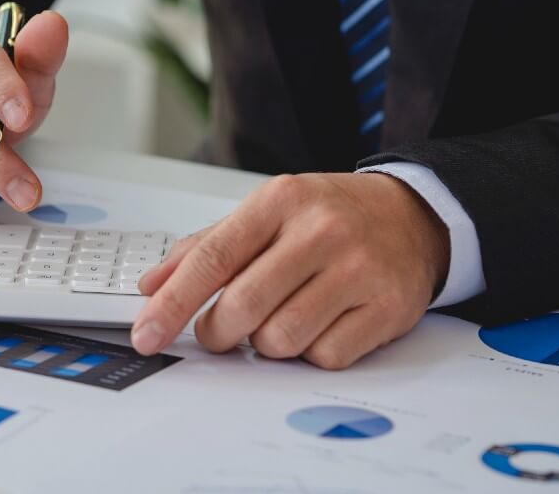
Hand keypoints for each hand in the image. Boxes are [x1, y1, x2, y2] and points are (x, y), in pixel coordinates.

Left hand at [132, 173, 450, 368]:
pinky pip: (325, 357)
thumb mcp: (266, 212)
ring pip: (281, 339)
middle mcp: (320, 231)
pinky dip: (311, 352)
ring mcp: (358, 270)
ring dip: (267, 343)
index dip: (173, 302)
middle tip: (220, 332)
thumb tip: (151, 286)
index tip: (146, 334)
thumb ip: (205, 246)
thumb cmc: (327, 216)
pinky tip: (319, 324)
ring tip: (279, 318)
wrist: (412, 216)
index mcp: (280, 200)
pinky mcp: (388, 308)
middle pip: (243, 306)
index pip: (213, 257)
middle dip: (218, 332)